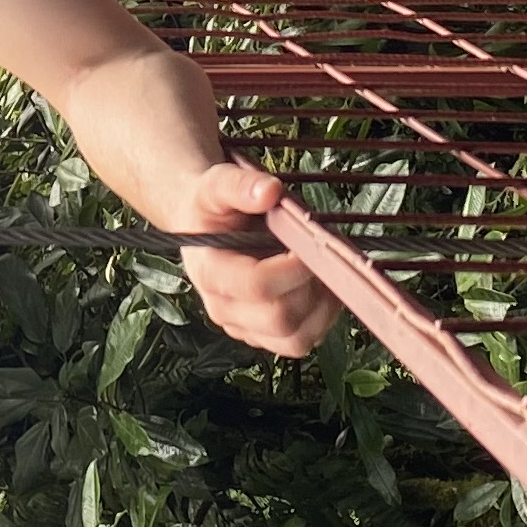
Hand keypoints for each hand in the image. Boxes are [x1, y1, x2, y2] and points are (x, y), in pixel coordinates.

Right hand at [169, 157, 342, 357]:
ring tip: (325, 271)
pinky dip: (320, 318)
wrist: (202, 225)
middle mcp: (223, 308)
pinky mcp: (262, 334)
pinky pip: (300, 341)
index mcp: (210, 273)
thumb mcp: (216, 184)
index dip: (295, 267)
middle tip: (321, 256)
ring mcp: (244, 326)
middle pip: (281, 319)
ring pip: (296, 340)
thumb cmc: (210, 206)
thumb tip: (270, 190)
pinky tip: (320, 285)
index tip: (311, 244)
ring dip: (323, 309)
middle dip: (312, 288)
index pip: (257, 285)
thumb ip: (240, 185)